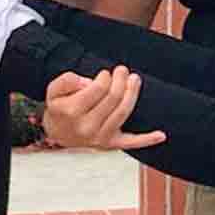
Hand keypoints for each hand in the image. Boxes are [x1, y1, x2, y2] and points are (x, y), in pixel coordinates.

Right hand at [43, 66, 165, 153]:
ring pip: (123, 112)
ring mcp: (101, 137)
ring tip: (134, 79)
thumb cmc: (60, 109)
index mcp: (72, 111)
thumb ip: (66, 81)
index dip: (105, 77)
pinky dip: (147, 139)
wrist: (58, 133)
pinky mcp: (111, 144)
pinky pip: (131, 143)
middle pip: (113, 98)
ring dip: (132, 93)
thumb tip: (87, 81)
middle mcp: (87, 126)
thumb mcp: (53, 91)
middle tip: (122, 70)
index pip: (97, 89)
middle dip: (120, 80)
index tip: (105, 74)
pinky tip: (161, 135)